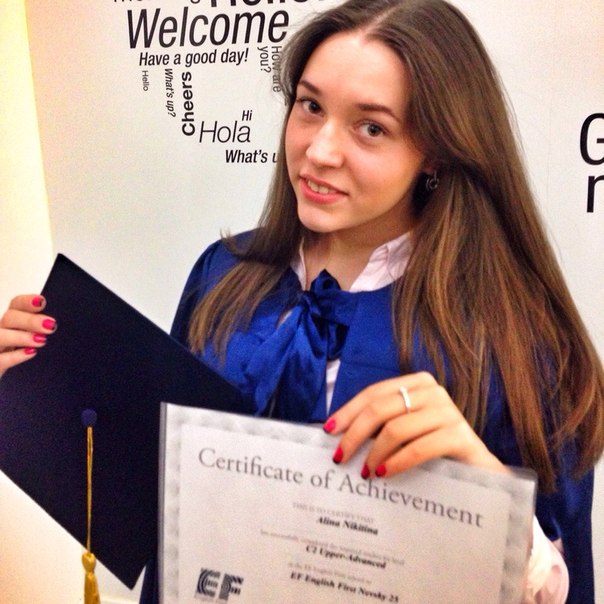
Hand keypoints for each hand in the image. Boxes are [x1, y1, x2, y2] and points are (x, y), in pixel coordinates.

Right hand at [0, 295, 56, 375]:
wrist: (2, 379)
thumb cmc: (25, 352)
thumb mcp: (34, 337)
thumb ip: (42, 328)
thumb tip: (57, 324)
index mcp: (12, 320)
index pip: (16, 304)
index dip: (27, 302)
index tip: (42, 302)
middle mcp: (1, 330)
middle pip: (9, 318)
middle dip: (30, 320)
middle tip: (50, 324)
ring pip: (0, 336)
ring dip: (21, 337)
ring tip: (41, 340)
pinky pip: (0, 359)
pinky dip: (15, 356)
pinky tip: (30, 353)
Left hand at [324, 372, 505, 478]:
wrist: (477, 471)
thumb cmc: (433, 448)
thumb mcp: (404, 430)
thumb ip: (379, 424)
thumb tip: (336, 433)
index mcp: (417, 383)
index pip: (374, 393)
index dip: (348, 411)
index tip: (328, 430)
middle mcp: (434, 391)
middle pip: (381, 409)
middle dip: (355, 433)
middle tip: (340, 457)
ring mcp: (449, 412)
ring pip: (396, 428)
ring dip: (374, 453)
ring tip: (365, 472)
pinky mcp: (460, 435)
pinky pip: (418, 448)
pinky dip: (396, 462)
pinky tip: (385, 474)